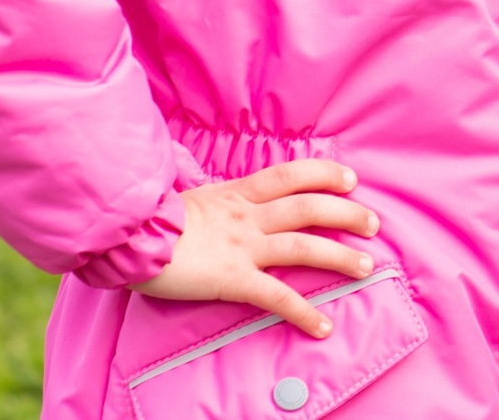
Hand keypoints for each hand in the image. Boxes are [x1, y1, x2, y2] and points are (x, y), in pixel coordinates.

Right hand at [133, 161, 378, 336]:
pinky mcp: (233, 278)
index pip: (290, 174)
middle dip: (347, 214)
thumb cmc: (146, 222)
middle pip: (310, 207)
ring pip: (304, 246)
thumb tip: (218, 203)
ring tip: (366, 268)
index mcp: (236, 193)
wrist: (124, 237)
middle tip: (374, 223)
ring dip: (340, 257)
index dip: (324, 174)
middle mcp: (247, 216)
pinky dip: (303, 311)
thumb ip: (213, 202)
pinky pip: (277, 296)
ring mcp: (243, 246)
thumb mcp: (187, 200)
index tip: (351, 179)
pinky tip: (323, 325)